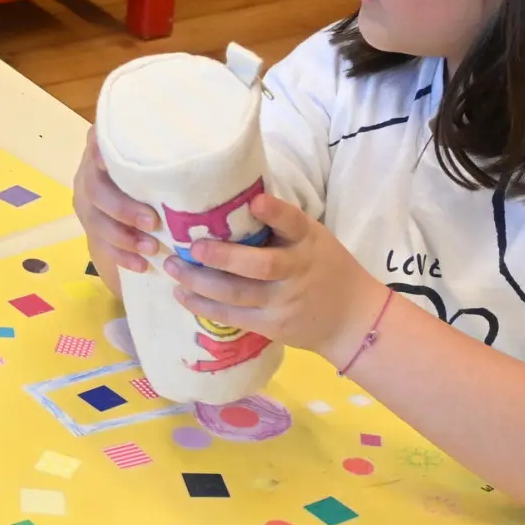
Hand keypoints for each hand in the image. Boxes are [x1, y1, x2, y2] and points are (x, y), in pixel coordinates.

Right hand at [75, 130, 164, 275]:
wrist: (149, 198)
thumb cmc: (170, 171)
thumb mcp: (169, 160)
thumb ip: (178, 158)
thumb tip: (219, 160)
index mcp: (109, 146)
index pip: (99, 143)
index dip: (104, 153)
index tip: (122, 165)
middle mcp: (92, 170)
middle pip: (95, 188)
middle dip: (123, 208)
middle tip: (152, 222)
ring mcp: (89, 200)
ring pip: (95, 219)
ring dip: (123, 236)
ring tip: (151, 248)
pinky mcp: (93, 226)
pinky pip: (99, 244)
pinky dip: (121, 255)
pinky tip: (142, 264)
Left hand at [171, 191, 386, 359]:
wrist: (351, 319)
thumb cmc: (324, 268)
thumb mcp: (313, 239)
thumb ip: (281, 226)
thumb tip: (233, 199)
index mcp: (308, 242)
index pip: (294, 223)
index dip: (275, 212)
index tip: (256, 201)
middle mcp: (296, 271)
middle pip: (259, 265)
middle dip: (221, 256)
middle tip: (191, 247)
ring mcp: (283, 302)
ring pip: (237, 294)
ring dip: (199, 282)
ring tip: (173, 268)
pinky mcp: (271, 325)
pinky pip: (233, 316)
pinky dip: (203, 306)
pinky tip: (183, 294)